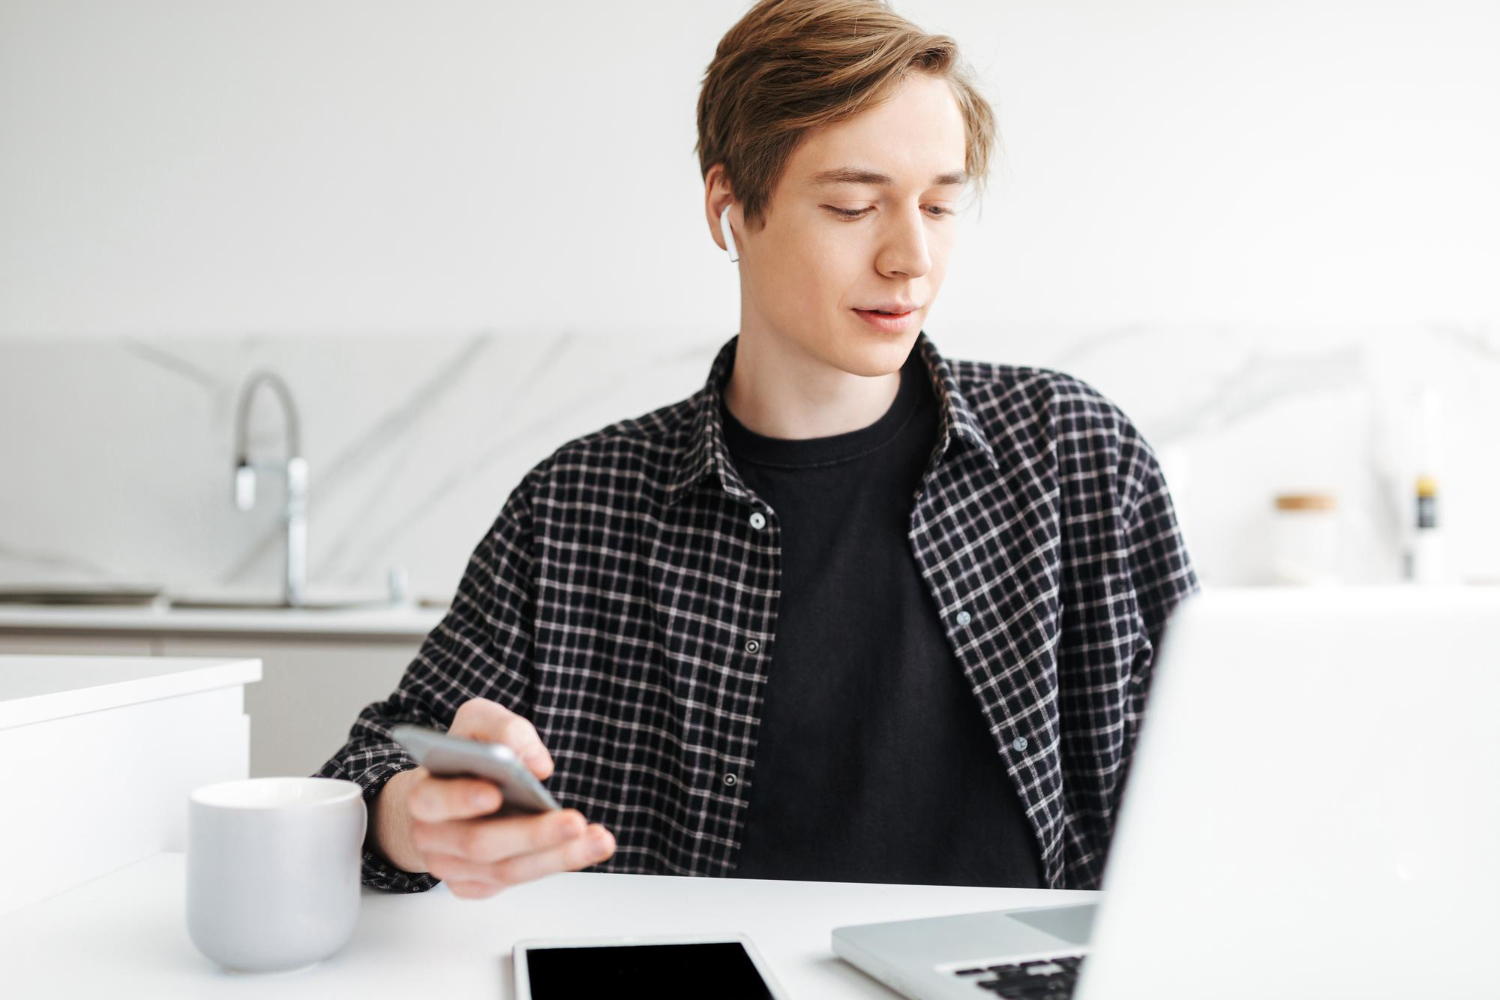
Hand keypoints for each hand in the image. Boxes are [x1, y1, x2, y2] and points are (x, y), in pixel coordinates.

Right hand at [375, 698, 615, 898]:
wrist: (442, 798)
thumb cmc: (462, 759)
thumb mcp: (478, 723)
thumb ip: (504, 729)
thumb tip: (536, 764)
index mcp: (423, 795)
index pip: (433, 801)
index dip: (462, 799)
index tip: (494, 792)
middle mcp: (432, 838)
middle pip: (480, 844)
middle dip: (531, 834)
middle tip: (574, 822)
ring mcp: (452, 868)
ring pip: (505, 870)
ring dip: (557, 856)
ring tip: (598, 839)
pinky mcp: (475, 885)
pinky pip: (517, 880)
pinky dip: (554, 865)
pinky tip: (585, 848)